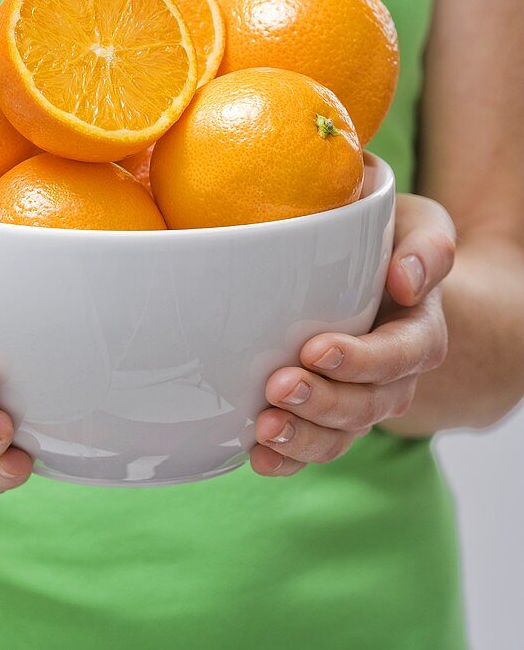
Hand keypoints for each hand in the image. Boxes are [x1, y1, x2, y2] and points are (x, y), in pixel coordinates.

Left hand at [252, 194, 455, 475]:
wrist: (380, 266)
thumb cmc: (394, 241)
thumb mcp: (422, 227)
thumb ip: (426, 249)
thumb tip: (405, 281)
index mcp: (419, 332)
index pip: (399, 355)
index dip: (360, 361)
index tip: (315, 349)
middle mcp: (394, 376)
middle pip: (367, 404)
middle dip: (323, 401)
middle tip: (278, 385)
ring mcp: (361, 400)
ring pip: (341, 434)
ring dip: (303, 437)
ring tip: (264, 427)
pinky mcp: (328, 413)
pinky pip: (315, 445)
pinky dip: (288, 457)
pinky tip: (257, 456)